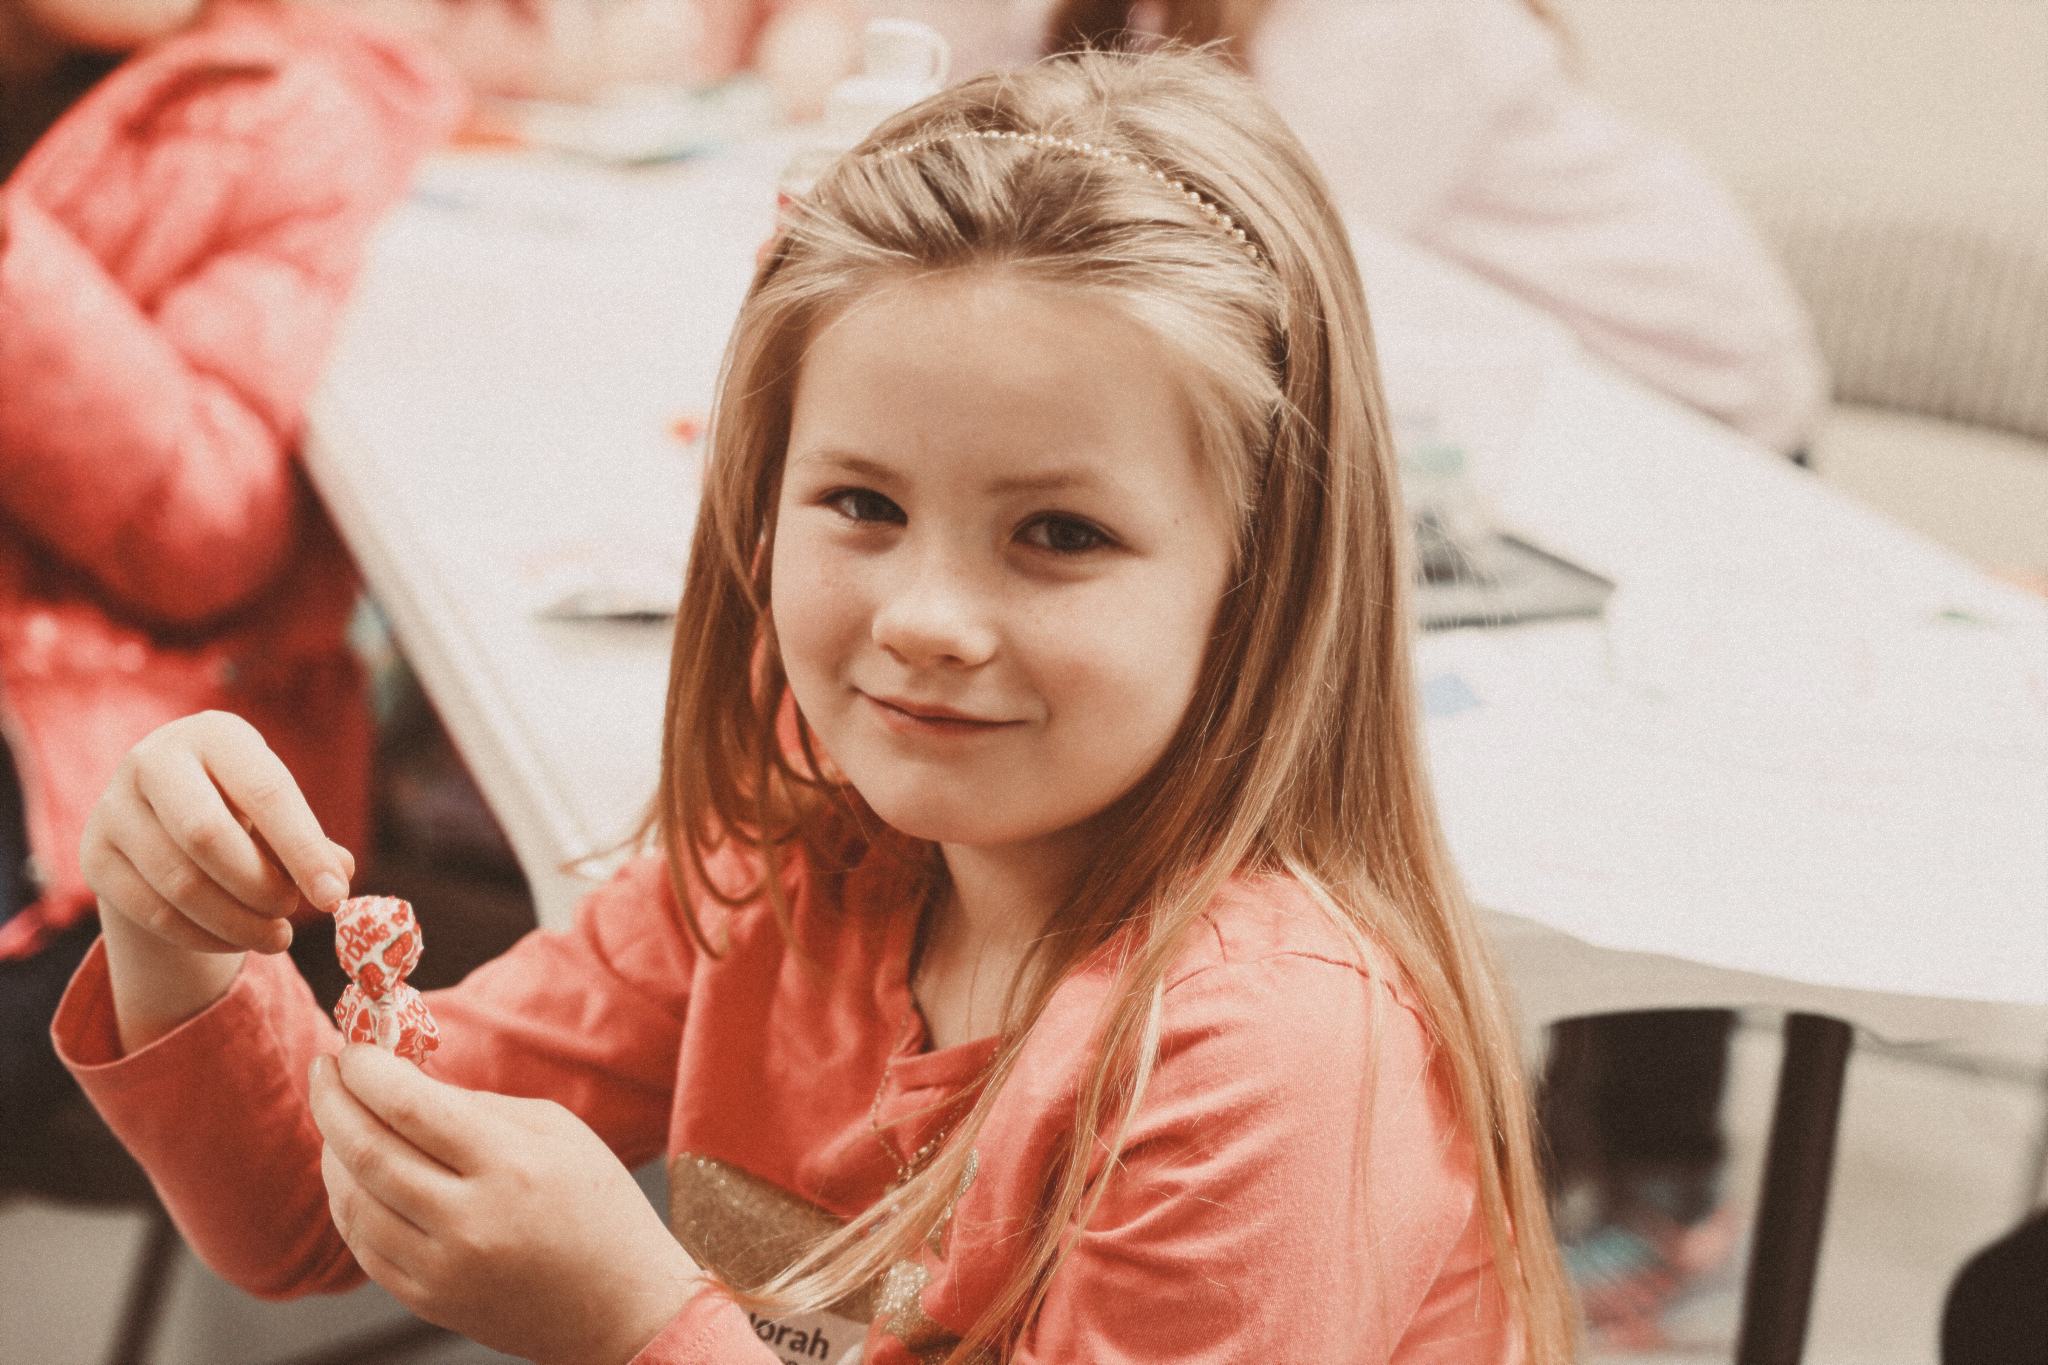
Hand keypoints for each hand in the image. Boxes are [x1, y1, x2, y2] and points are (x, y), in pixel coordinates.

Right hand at [82, 711, 353, 1051]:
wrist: (163, 812)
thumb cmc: (240, 805)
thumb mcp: (276, 810)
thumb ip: (309, 841)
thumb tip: (341, 872)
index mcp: (215, 734)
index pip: (266, 792)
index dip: (304, 850)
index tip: (335, 897)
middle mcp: (153, 760)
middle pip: (206, 836)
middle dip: (260, 886)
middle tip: (293, 912)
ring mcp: (113, 807)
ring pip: (179, 882)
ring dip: (237, 921)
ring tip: (276, 935)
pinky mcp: (93, 855)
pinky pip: (152, 911)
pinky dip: (204, 936)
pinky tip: (236, 939)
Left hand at [310, 1046, 702, 1364]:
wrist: (623, 1306)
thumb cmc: (598, 1205)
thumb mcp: (557, 1132)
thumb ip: (478, 1106)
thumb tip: (405, 1082)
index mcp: (510, 1164)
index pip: (410, 1108)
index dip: (368, 1071)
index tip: (353, 1047)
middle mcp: (469, 1220)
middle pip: (368, 1152)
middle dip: (332, 1101)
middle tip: (323, 1068)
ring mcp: (443, 1268)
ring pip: (353, 1203)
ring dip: (332, 1152)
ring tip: (337, 1119)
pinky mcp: (429, 1301)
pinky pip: (364, 1246)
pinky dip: (347, 1202)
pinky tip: (352, 1174)